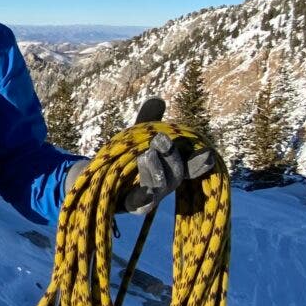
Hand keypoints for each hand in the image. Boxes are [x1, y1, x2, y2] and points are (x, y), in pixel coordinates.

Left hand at [123, 98, 215, 214]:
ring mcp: (151, 197)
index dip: (200, 161)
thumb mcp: (135, 137)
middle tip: (160, 139)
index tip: (207, 154)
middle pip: (176, 173)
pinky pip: (142, 202)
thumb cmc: (123, 158)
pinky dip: (145, 193)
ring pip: (161, 187)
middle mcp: (165, 184)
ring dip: (156, 169)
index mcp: (170, 167)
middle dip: (171, 156)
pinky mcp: (134, 206)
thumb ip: (147, 120)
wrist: (99, 180)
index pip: (191, 165)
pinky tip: (143, 185)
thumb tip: (157, 98)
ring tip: (145, 154)